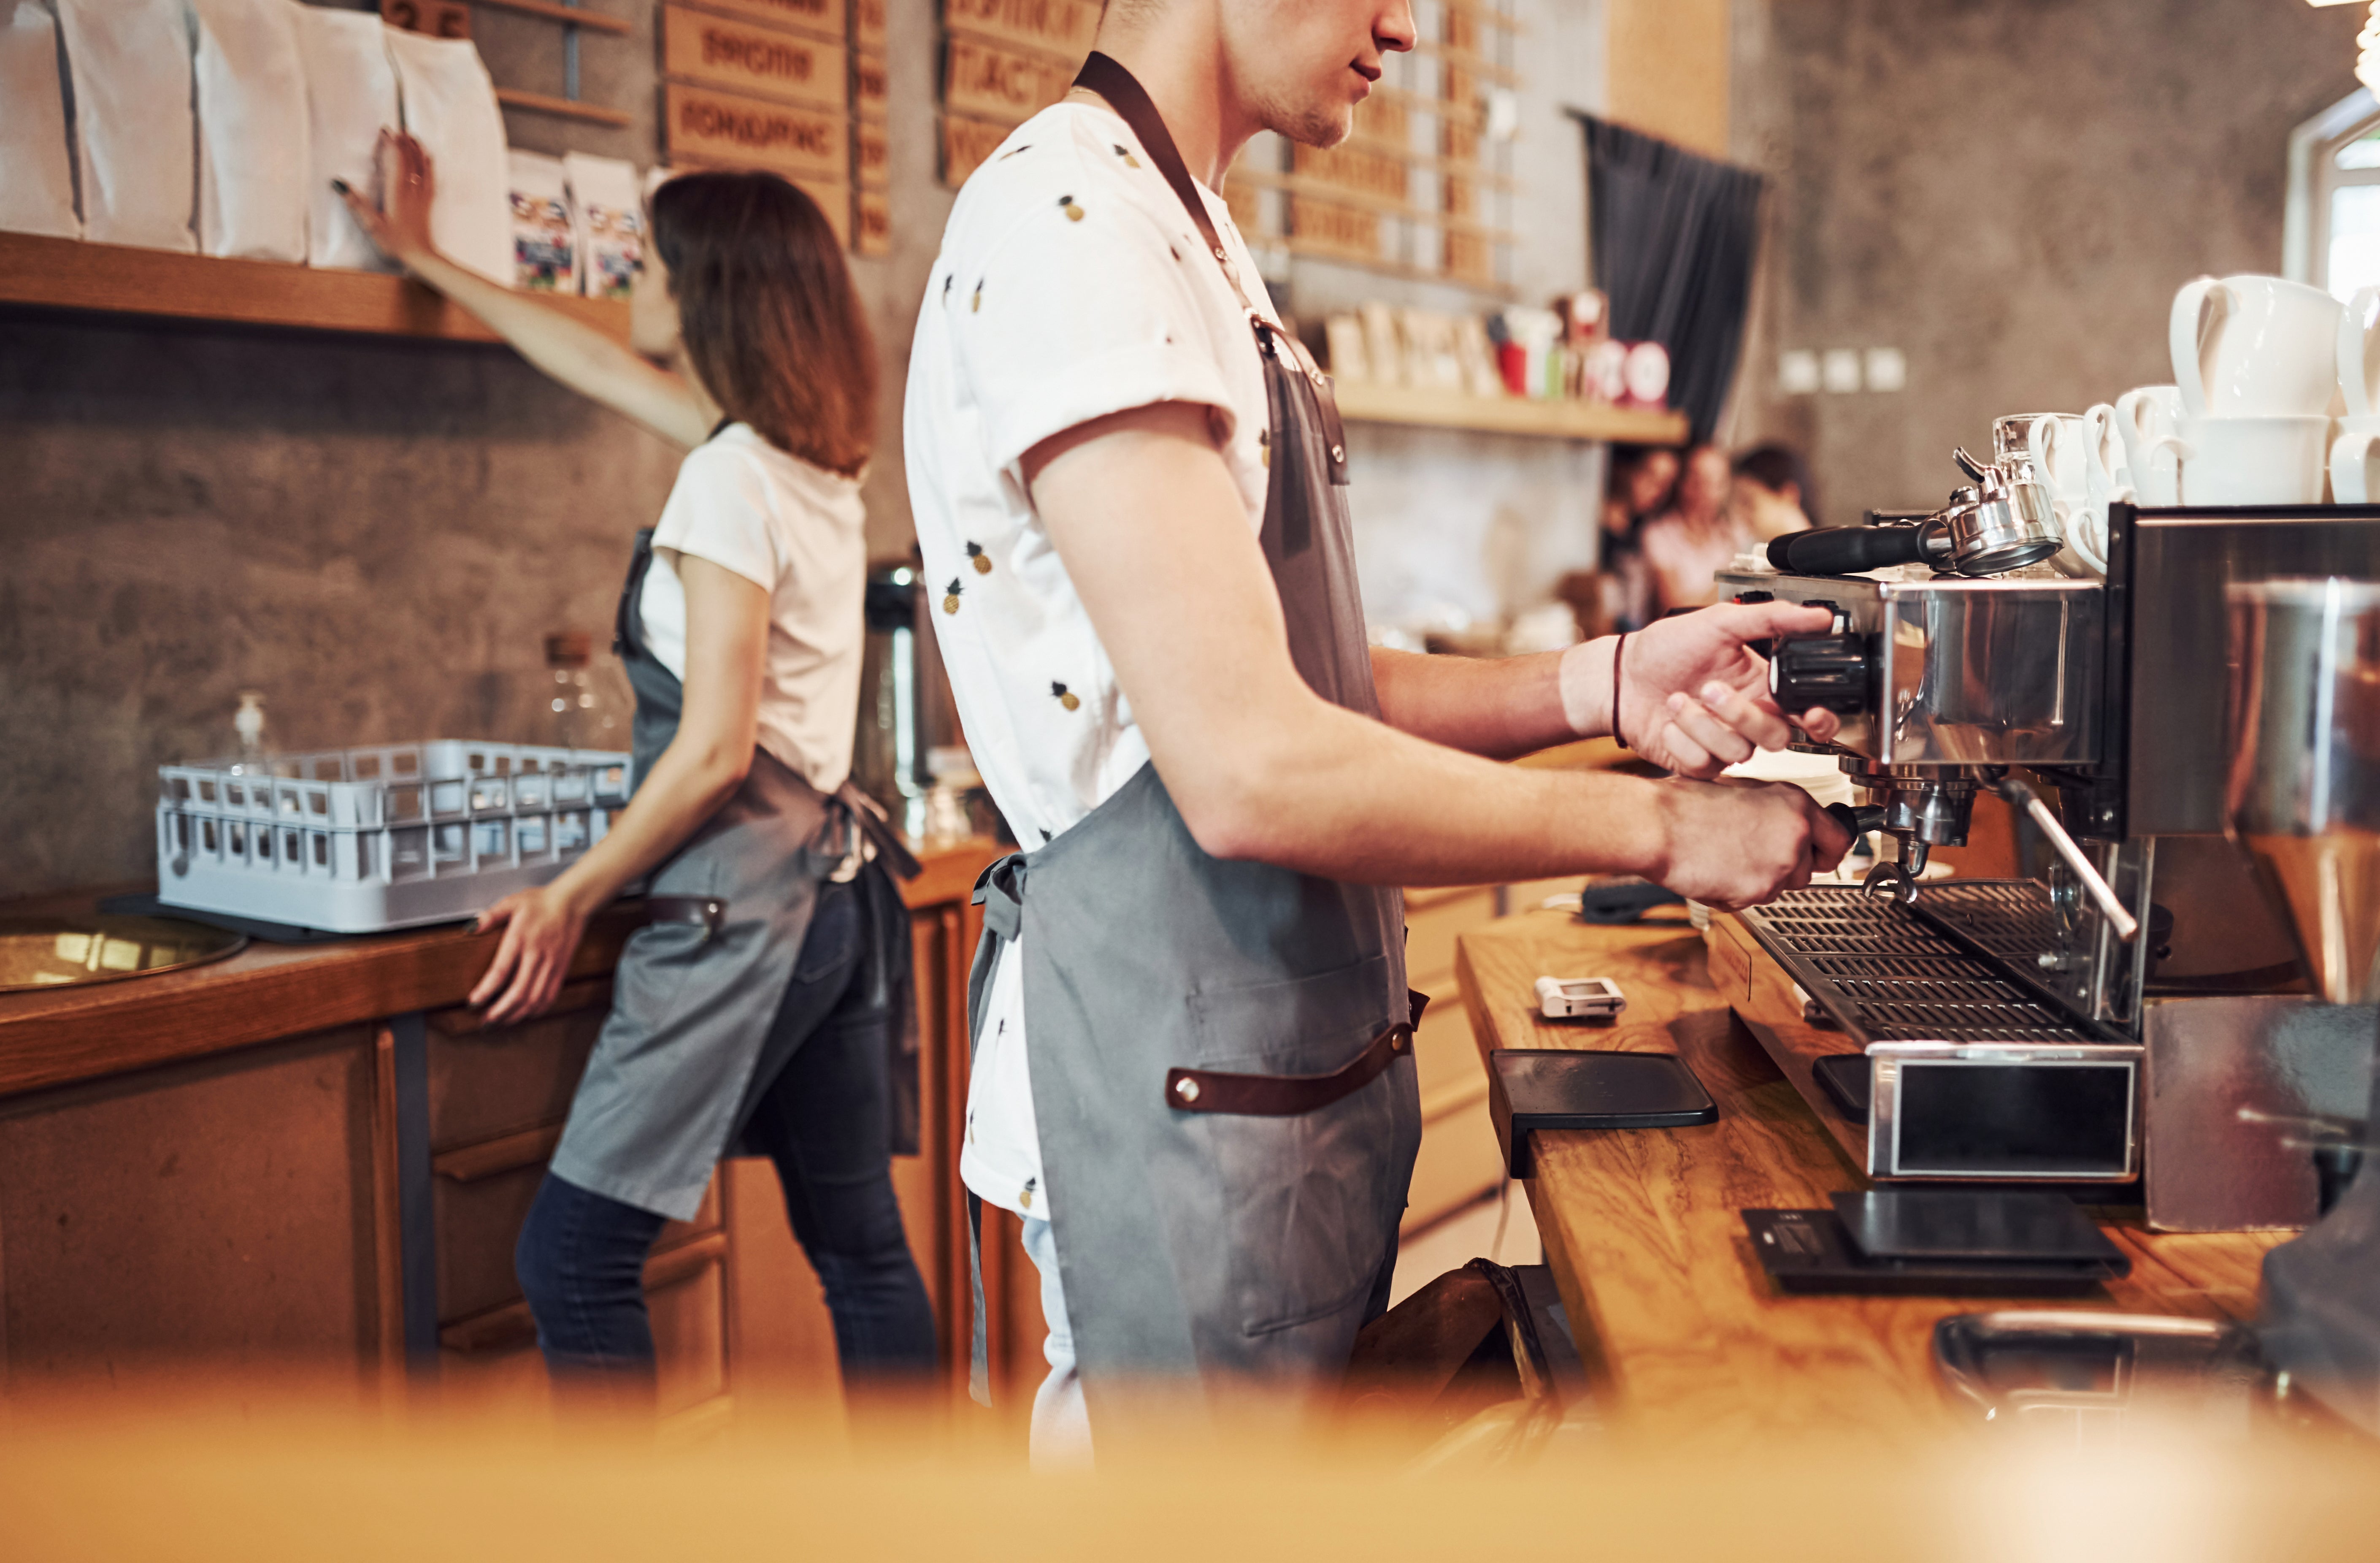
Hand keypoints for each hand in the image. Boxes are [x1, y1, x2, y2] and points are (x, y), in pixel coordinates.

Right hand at [335, 128, 437, 268]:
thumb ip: (357, 204)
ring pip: (421, 166)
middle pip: (409, 159)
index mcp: (397, 193)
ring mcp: (422, 196)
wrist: (421, 256)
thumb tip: (339, 184)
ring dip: (416, 149)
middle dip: (403, 143)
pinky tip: (428, 157)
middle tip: (398, 129)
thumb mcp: (372, 225)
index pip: (395, 161)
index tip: (386, 132)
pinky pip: (430, 178)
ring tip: (411, 136)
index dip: (391, 145)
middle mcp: (412, 190)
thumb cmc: (396, 243)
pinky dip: (428, 164)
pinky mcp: (428, 202)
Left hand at [469, 883, 590, 1022]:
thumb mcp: (512, 902)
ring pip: (534, 999)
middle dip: (500, 1012)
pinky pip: (550, 996)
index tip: (473, 1002)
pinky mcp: (561, 969)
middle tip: (486, 1022)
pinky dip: (536, 1010)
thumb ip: (491, 916)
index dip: (486, 990)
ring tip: (501, 1023)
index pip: (501, 971)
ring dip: (517, 1015)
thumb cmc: (541, 902)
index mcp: (520, 938)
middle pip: (519, 993)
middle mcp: (537, 955)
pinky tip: (525, 1014)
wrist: (573, 902)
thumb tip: (471, 928)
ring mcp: (551, 964)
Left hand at [1622, 602, 1845, 777]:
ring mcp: (1723, 743)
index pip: (1807, 713)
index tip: (1812, 715)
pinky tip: (1668, 722)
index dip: (1818, 720)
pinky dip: (1682, 740)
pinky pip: (1705, 763)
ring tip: (1677, 699)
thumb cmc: (1666, 648)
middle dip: (1742, 715)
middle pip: (1776, 737)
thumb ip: (1772, 618)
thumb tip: (1819, 616)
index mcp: (1762, 686)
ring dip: (1702, 724)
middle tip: (1710, 689)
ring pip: (1739, 753)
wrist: (1620, 675)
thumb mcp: (1720, 622)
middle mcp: (1747, 718)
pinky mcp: (1698, 763)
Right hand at [1649, 778, 1851, 910]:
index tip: (1818, 856)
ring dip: (1759, 881)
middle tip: (1751, 856)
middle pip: (1809, 871)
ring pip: (1780, 888)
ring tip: (1726, 859)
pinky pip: (1753, 901)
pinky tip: (1714, 871)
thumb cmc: (1687, 804)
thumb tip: (1787, 826)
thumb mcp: (1744, 792)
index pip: (1839, 839)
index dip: (1826, 852)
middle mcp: (1795, 835)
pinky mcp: (1757, 891)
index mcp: (1795, 804)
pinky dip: (1735, 893)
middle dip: (1784, 869)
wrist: (1658, 825)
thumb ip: (1776, 811)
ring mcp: (1778, 866)